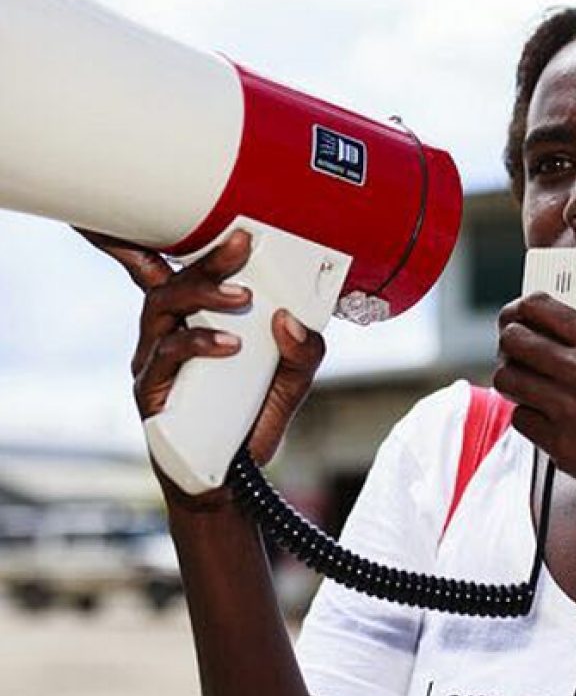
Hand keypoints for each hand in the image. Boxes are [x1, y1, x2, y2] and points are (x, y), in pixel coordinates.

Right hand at [76, 227, 324, 484]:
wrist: (232, 480)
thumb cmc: (253, 419)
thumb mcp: (294, 381)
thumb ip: (304, 350)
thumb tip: (289, 320)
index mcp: (197, 318)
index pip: (180, 269)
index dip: (176, 239)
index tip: (206, 215)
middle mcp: (170, 330)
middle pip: (175, 278)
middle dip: (209, 256)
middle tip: (242, 241)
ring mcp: (156, 357)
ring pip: (163, 306)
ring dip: (202, 292)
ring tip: (240, 295)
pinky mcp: (151, 388)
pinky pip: (167, 354)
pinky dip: (198, 343)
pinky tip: (229, 345)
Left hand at [494, 293, 575, 514]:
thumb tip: (557, 335)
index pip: (540, 307)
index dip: (521, 309)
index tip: (517, 316)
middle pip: (515, 339)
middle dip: (508, 343)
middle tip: (512, 350)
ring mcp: (569, 408)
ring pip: (507, 378)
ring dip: (512, 379)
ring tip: (524, 384)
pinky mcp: (558, 443)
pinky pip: (519, 418)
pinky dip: (526, 417)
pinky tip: (543, 417)